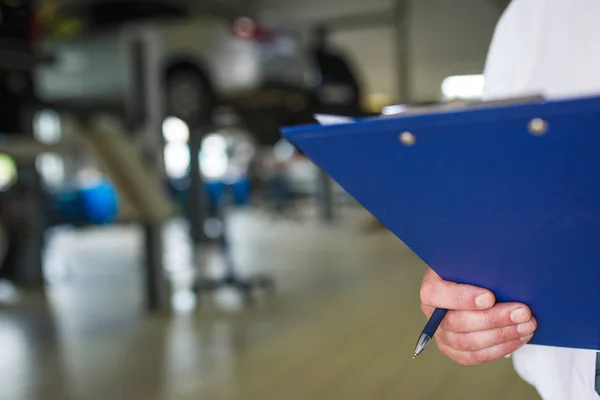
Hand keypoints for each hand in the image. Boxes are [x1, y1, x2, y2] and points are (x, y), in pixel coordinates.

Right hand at [420, 268, 536, 365]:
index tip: (490, 297)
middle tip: (522, 312)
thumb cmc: (476, 272)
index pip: (436, 294)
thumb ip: (480, 267)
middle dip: (493, 319)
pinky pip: (475, 356)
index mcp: (431, 287)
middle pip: (456, 322)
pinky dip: (500, 349)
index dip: (462, 298)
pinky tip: (518, 337)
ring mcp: (442, 334)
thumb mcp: (474, 263)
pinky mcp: (453, 350)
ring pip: (467, 343)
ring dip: (501, 335)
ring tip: (526, 325)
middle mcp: (432, 313)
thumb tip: (501, 272)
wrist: (479, 287)